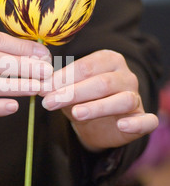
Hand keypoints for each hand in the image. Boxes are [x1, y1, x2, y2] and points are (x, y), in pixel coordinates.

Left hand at [40, 50, 158, 151]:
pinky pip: (147, 121)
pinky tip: (122, 125)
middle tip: (49, 103)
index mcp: (108, 60)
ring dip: (98, 107)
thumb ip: (57, 85)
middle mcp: (126, 76)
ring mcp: (136, 97)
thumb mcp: (67, 90)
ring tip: (76, 114)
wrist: (98, 125)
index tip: (43, 89)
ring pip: (122, 100)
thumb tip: (39, 84)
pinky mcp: (143, 119)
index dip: (63, 78)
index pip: (86, 66)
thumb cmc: (83, 100)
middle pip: (102, 82)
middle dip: (73, 93)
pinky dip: (136, 123)